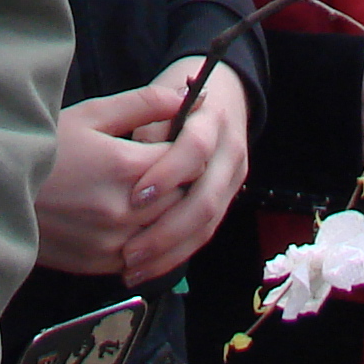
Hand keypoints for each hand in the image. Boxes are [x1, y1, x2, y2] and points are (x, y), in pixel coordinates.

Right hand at [33, 80, 186, 276]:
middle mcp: (125, 210)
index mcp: (127, 166)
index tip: (173, 144)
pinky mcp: (100, 264)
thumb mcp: (93, 115)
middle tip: (160, 168)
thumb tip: (190, 93)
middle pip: (180, 198)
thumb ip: (145, 103)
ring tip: (143, 194)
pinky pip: (141, 255)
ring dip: (162, 214)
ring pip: (165, 230)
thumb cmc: (45, 146)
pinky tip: (125, 220)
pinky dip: (142, 239)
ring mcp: (113, 242)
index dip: (186, 150)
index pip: (186, 160)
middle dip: (178, 182)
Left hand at [119, 62, 247, 283]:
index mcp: (213, 119)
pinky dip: (177, 253)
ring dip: (170, 252)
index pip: (195, 149)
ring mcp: (233, 179)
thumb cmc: (178, 95)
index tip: (136, 197)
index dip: (167, 175)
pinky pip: (205, 232)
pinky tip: (148, 267)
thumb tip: (134, 166)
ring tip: (133, 269)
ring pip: (208, 224)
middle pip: (207, 198)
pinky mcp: (228, 199)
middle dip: (167, 230)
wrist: (224, 94)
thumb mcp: (158, 95)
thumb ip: (147, 123)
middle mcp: (230, 152)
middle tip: (130, 250)